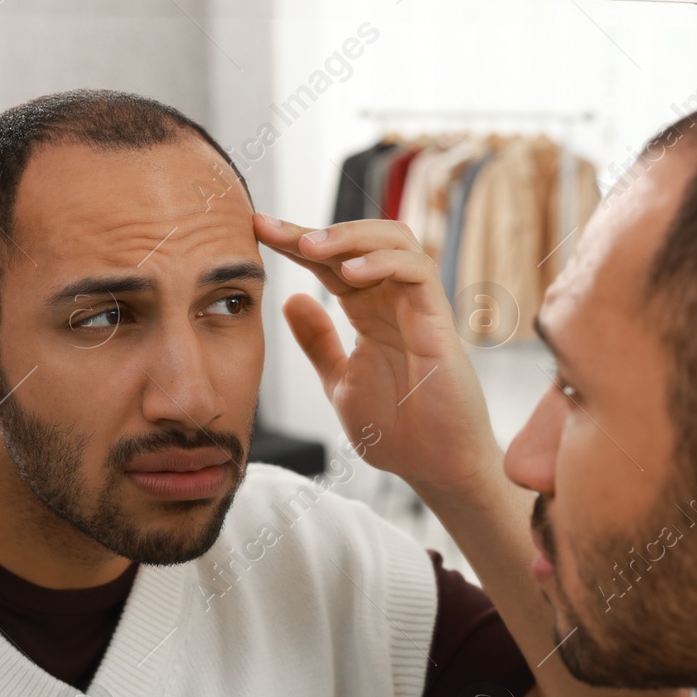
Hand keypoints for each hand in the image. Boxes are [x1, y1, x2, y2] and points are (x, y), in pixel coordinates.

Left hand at [252, 213, 500, 494]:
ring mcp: (419, 308)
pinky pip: (418, 271)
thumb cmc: (397, 430)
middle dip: (314, 230)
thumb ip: (318, 342)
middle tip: (273, 229)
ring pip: (394, 241)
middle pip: (359, 241)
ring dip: (350, 236)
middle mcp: (395, 302)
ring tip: (309, 246)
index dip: (295, 243)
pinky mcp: (439, 321)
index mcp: (369, 313)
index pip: (331, 263)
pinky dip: (384, 263)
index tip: (256, 232)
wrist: (434, 467)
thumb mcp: (340, 381)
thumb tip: (291, 299)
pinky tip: (349, 274)